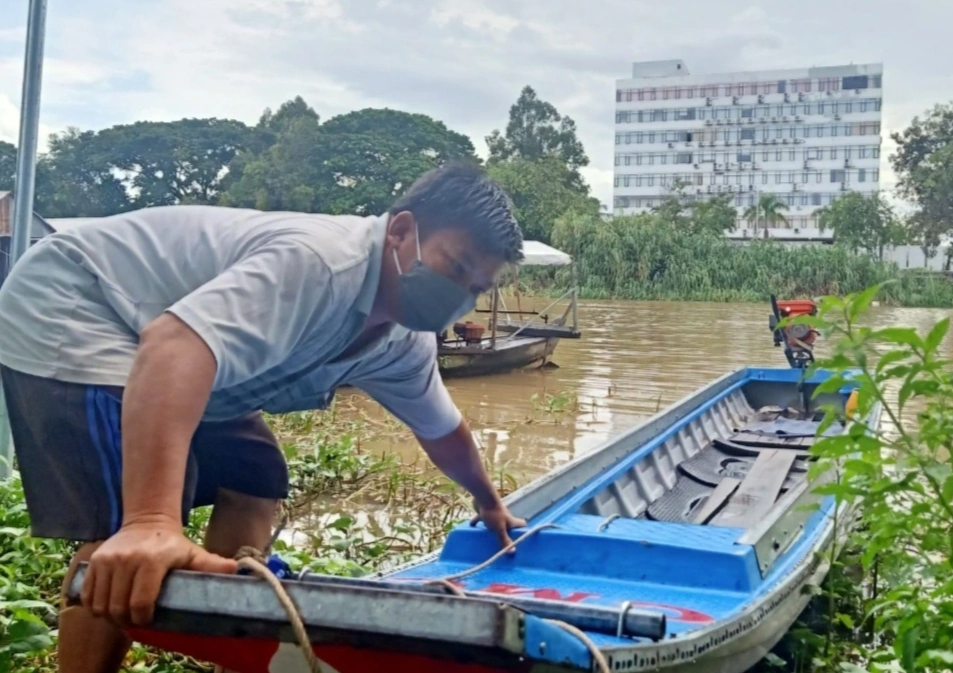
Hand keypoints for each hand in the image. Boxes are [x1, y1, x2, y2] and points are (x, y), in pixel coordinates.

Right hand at [82, 518, 237, 625]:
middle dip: (127, 621)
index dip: (144, 619)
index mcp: (152, 561)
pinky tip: (110, 606)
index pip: (141, 602)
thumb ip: (211, 564)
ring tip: (124, 616)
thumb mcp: (193, 553)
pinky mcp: (94, 562)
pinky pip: (88, 596)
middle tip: (136, 623)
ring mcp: (107, 560)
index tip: (150, 621)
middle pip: (119, 607)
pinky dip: (96, 606)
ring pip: (101, 604)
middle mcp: (126, 559)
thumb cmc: (173, 545)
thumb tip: (234, 569)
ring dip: (111, 616)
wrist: (148, 522)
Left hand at [470, 503, 526, 552]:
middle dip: (506, 533)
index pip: (522, 524)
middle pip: (508, 525)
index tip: (522, 539)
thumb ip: (505, 540)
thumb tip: (513, 553)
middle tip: (503, 543)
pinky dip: (477, 521)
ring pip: (495, 522)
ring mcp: (495, 514)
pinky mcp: (485, 511)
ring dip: (491, 528)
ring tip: (487, 538)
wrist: (483, 497)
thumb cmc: (494, 513)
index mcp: (511, 521)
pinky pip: (482, 518)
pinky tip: (472, 526)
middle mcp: (504, 517)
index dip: (523, 530)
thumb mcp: (500, 529)